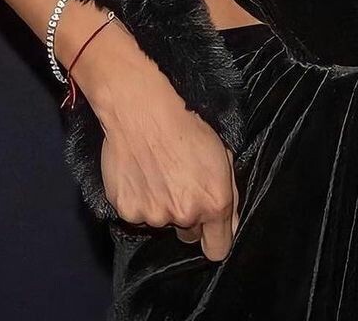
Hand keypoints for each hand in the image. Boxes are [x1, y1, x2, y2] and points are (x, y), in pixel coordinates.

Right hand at [73, 25, 240, 259]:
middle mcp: (184, 215)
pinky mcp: (127, 210)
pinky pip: (137, 212)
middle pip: (188, 234)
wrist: (142, 108)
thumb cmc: (187, 123)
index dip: (215, 237)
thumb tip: (230, 221)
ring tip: (157, 171)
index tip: (210, 227)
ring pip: (161, 221)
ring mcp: (153, 215)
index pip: (218, 249)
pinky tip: (139, 172)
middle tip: (179, 182)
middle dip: (187, 215)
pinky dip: (138, 198)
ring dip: (161, 204)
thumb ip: (230, 193)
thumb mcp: (222, 153)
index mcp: (214, 203)